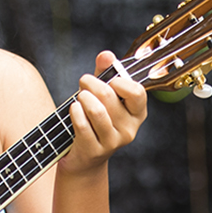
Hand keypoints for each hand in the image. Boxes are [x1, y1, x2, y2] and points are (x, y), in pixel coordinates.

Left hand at [61, 50, 148, 175]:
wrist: (84, 157)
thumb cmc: (94, 119)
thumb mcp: (102, 95)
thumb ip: (105, 73)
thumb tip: (106, 55)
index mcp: (137, 113)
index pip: (137, 92)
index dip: (120, 81)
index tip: (109, 79)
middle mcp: (129, 129)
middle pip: (109, 96)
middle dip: (91, 83)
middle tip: (84, 81)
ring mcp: (113, 142)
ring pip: (96, 110)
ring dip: (82, 98)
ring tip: (80, 97)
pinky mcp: (95, 150)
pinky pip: (82, 124)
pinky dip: (75, 112)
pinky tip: (74, 109)